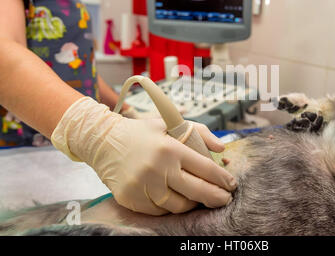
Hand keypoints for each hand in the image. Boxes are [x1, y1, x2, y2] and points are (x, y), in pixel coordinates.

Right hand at [51, 97, 236, 215]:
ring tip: (199, 198)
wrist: (103, 141)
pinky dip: (170, 207)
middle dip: (216, 198)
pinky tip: (176, 199)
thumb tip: (221, 149)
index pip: (205, 168)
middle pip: (196, 191)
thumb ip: (199, 132)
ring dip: (192, 203)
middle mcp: (157, 168)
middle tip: (225, 199)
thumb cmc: (141, 132)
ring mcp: (143, 186)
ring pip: (178, 205)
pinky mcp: (131, 198)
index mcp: (170, 148)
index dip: (222, 179)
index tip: (231, 184)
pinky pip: (159, 210)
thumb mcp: (169, 123)